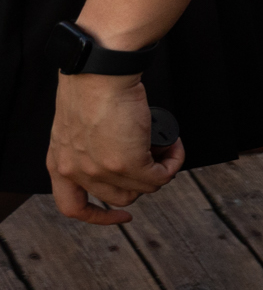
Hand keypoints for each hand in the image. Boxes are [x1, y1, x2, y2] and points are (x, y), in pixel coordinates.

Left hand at [47, 74, 182, 224]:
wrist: (99, 73)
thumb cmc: (91, 88)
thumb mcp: (76, 127)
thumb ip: (87, 149)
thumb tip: (123, 158)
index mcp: (60, 164)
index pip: (73, 207)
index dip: (100, 216)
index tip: (120, 214)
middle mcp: (77, 173)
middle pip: (120, 197)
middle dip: (142, 180)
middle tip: (153, 156)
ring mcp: (102, 171)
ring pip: (145, 188)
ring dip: (162, 170)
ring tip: (165, 145)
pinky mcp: (129, 163)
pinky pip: (162, 175)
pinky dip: (174, 161)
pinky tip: (174, 143)